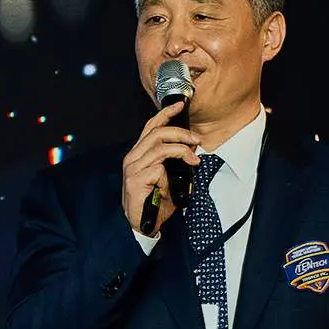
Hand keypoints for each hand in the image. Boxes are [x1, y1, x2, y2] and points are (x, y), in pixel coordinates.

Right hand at [120, 104, 200, 237]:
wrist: (141, 224)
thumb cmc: (154, 201)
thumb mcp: (166, 176)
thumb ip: (173, 161)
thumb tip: (191, 149)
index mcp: (139, 153)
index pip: (151, 127)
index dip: (165, 114)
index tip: (180, 105)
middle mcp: (133, 158)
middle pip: (157, 133)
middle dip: (180, 133)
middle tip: (195, 139)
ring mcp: (133, 169)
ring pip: (160, 148)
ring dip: (181, 151)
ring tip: (193, 159)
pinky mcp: (135, 181)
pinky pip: (157, 169)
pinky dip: (168, 174)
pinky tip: (169, 184)